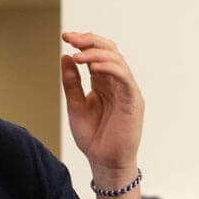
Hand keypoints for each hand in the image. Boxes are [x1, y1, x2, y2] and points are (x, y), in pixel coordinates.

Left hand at [60, 32, 142, 186]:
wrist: (104, 162)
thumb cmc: (92, 136)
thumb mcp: (75, 105)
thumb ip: (71, 83)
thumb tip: (65, 57)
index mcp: (103, 82)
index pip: (97, 54)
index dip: (83, 42)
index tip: (65, 37)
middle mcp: (117, 83)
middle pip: (109, 51)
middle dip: (90, 41)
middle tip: (70, 38)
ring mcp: (127, 91)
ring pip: (118, 61)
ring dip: (97, 54)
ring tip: (78, 55)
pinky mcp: (133, 102)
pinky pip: (125, 79)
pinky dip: (110, 69)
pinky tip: (93, 68)